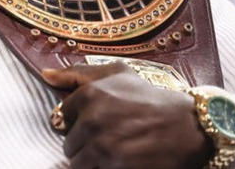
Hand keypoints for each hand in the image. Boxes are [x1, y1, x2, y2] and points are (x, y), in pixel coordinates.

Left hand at [41, 62, 212, 168]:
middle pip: (69, 143)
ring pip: (77, 163)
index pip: (61, 117)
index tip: (96, 123)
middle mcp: (93, 120)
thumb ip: (78, 74)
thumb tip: (45, 75)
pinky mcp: (115, 168)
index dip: (77, 122)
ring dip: (91, 161)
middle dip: (85, 144)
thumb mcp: (118, 74)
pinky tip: (119, 162)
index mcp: (90, 94)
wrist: (189, 127)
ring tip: (114, 152)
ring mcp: (103, 147)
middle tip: (110, 139)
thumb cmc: (150, 98)